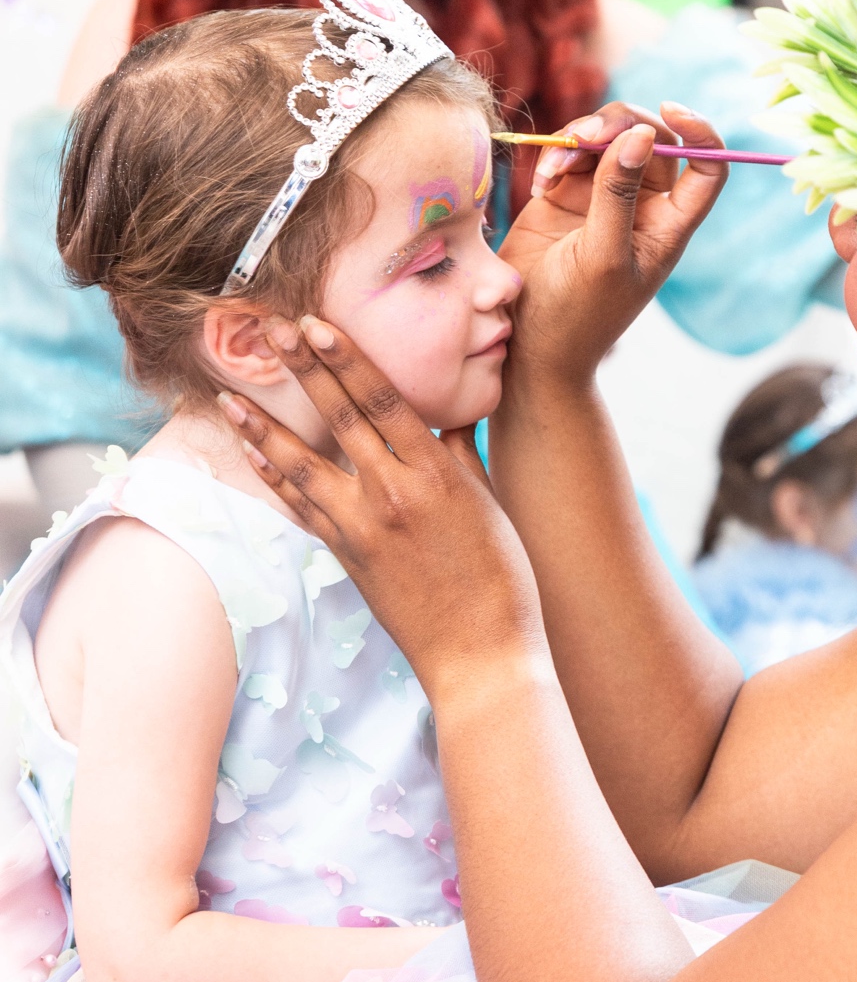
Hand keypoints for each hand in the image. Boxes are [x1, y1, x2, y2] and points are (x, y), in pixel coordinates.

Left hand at [217, 322, 546, 694]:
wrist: (480, 656)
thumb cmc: (502, 580)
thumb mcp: (489, 505)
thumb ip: (458, 454)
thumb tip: (446, 411)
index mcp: (438, 475)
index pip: (385, 401)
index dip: (348, 359)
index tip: (318, 325)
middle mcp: (395, 495)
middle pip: (341, 419)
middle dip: (305, 370)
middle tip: (272, 330)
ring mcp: (364, 529)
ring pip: (304, 466)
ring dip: (264, 428)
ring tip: (230, 397)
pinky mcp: (347, 558)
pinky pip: (302, 508)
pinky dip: (275, 478)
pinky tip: (253, 453)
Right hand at [498, 104, 727, 392]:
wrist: (528, 345)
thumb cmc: (575, 316)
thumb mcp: (602, 257)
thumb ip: (619, 194)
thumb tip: (642, 134)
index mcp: (667, 226)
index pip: (706, 167)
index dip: (700, 133)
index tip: (670, 111)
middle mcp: (641, 207)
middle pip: (649, 137)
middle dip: (620, 126)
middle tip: (585, 137)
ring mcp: (601, 198)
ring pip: (606, 138)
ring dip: (581, 137)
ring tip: (555, 166)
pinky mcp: (564, 196)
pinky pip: (568, 153)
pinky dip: (556, 155)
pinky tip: (540, 184)